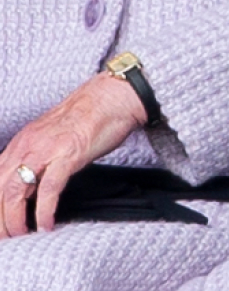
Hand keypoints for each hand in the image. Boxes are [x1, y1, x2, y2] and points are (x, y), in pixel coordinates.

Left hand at [0, 72, 146, 236]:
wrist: (113, 95)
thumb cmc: (89, 115)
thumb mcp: (52, 136)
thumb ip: (37, 157)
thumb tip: (30, 183)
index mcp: (22, 141)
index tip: (1, 221)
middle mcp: (28, 145)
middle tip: (6, 237)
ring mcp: (47, 149)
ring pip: (15, 192)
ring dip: (14, 220)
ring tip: (21, 234)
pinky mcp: (68, 154)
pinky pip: (48, 189)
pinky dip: (44, 211)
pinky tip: (45, 224)